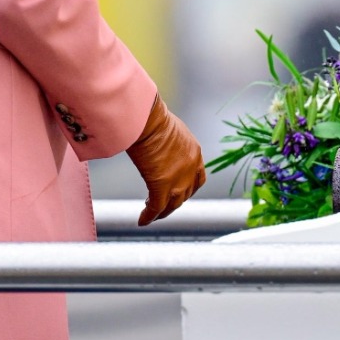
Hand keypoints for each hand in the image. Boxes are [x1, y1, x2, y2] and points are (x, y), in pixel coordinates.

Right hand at [125, 94, 205, 225]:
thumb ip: (172, 144)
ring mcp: (178, 179)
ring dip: (162, 211)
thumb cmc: (153, 119)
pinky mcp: (162, 186)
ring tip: (152, 214)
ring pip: (172, 205)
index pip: (197, 178)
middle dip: (175, 201)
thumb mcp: (171, 130)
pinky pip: (156, 207)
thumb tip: (160, 145)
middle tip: (163, 205)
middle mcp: (190, 169)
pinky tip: (142, 220)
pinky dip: (149, 216)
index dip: (188, 188)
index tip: (179, 192)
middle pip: (185, 194)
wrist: (148, 120)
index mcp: (194, 153)